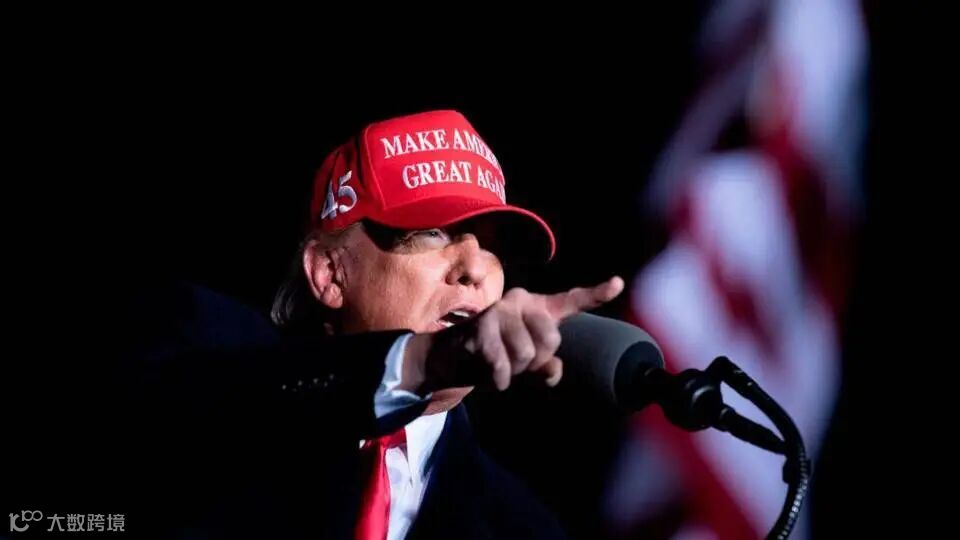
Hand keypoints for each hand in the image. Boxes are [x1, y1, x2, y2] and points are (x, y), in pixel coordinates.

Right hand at [402, 276, 624, 393]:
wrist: (452, 358)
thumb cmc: (495, 356)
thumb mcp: (525, 364)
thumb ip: (546, 367)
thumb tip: (554, 372)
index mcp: (536, 307)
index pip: (570, 301)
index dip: (596, 294)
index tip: (619, 283)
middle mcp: (520, 301)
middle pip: (551, 339)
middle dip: (536, 361)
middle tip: (515, 362)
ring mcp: (499, 312)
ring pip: (527, 354)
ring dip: (514, 371)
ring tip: (499, 364)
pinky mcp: (480, 329)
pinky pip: (503, 366)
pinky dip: (499, 380)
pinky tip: (490, 374)